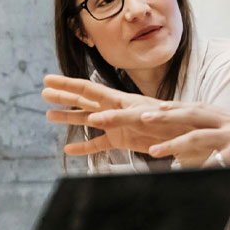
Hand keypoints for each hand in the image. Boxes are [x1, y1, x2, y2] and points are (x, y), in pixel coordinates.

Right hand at [42, 74, 171, 154]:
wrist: (185, 134)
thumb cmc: (168, 121)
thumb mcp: (144, 117)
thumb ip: (118, 118)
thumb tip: (93, 119)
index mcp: (118, 99)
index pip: (87, 89)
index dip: (66, 84)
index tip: (48, 80)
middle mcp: (113, 109)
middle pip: (83, 101)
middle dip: (63, 96)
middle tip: (43, 92)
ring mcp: (115, 125)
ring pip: (86, 120)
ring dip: (68, 118)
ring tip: (48, 115)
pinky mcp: (120, 141)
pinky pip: (98, 144)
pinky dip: (84, 147)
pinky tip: (69, 149)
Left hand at [141, 109, 229, 167]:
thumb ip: (215, 139)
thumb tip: (196, 154)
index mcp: (218, 115)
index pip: (185, 108)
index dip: (163, 108)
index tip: (140, 107)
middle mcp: (221, 121)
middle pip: (183, 114)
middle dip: (158, 115)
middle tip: (137, 116)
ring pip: (197, 135)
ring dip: (174, 142)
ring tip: (153, 150)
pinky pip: (221, 160)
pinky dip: (207, 168)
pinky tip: (193, 175)